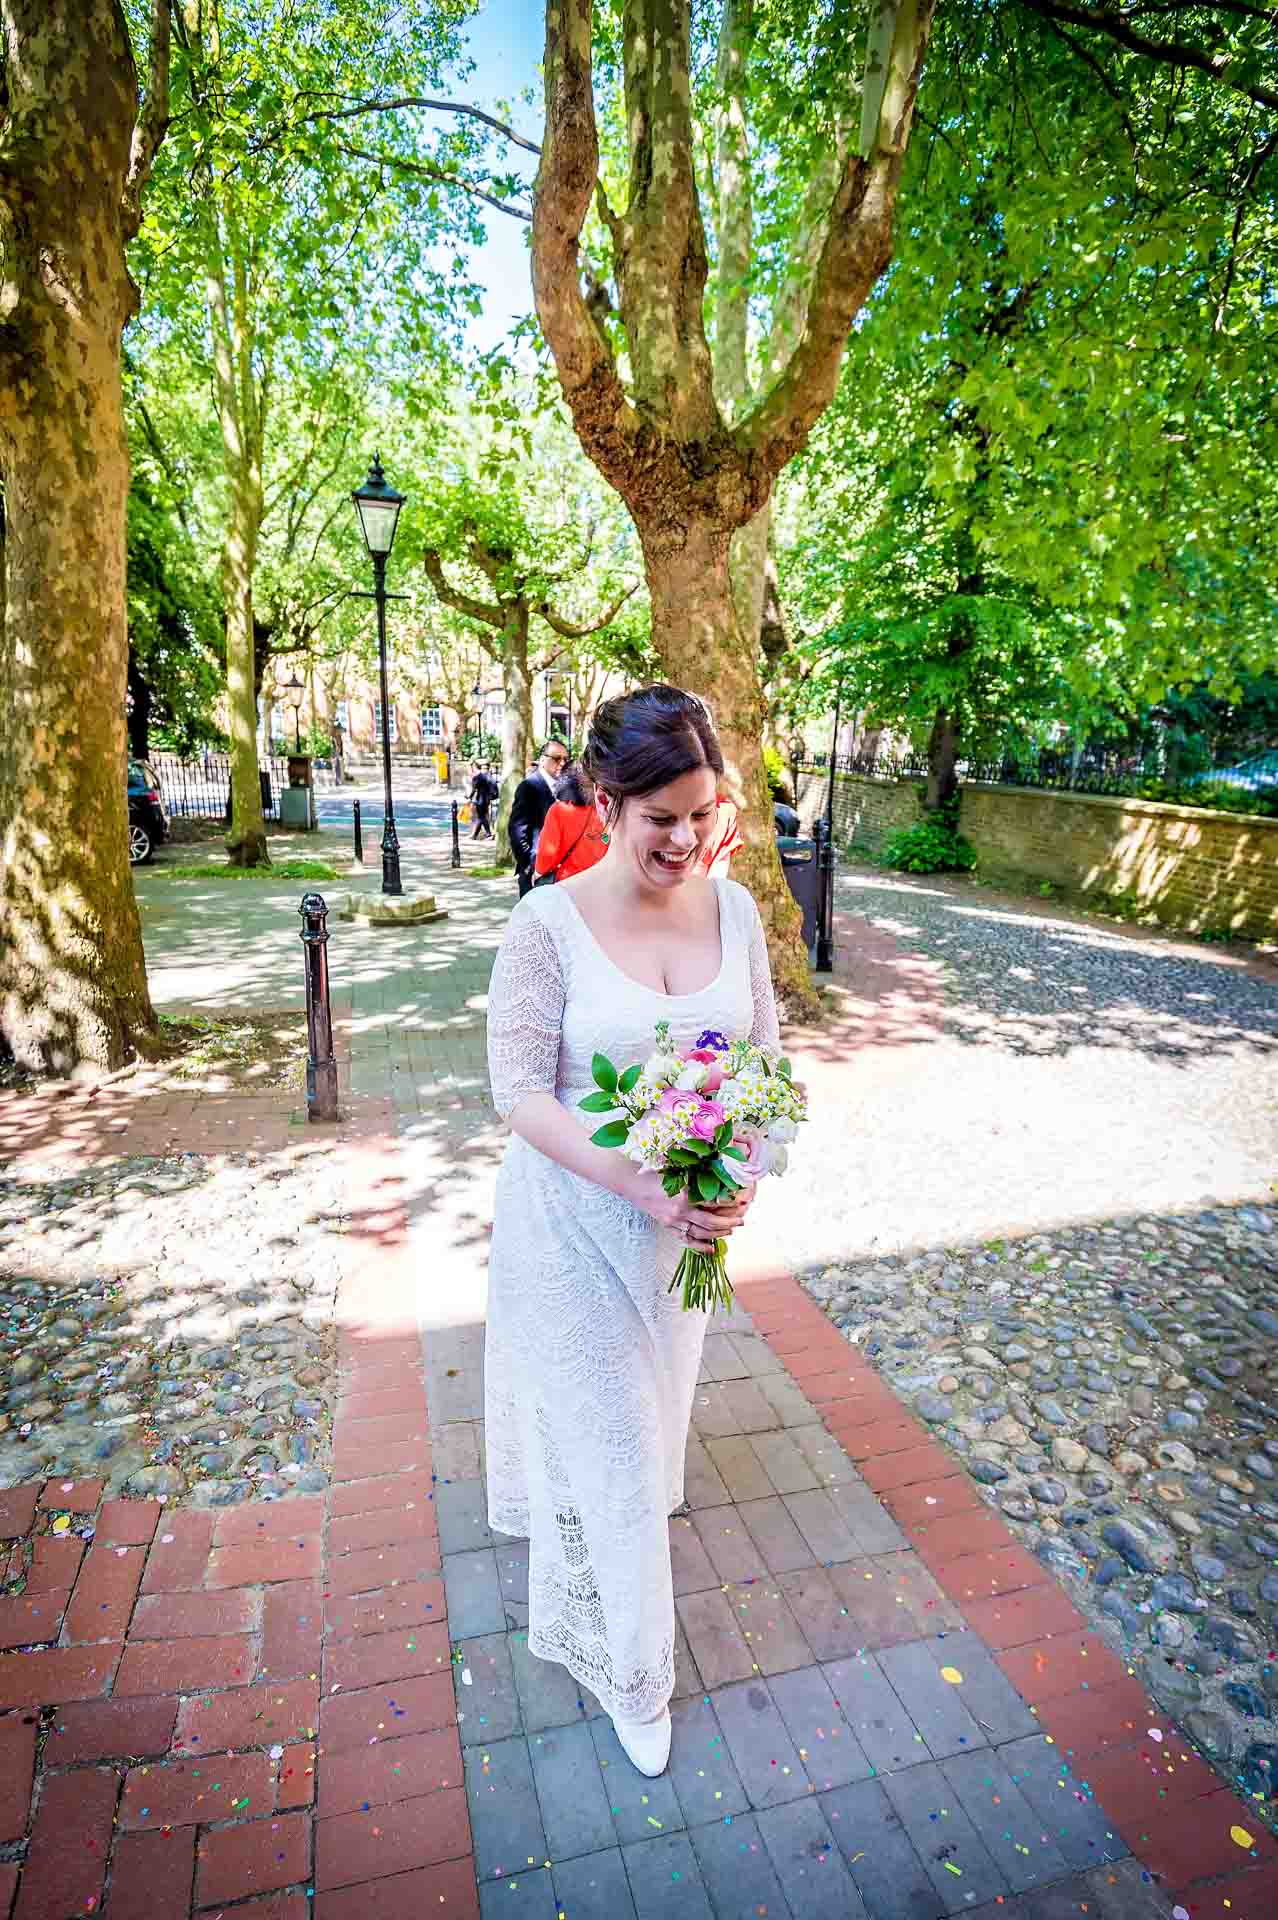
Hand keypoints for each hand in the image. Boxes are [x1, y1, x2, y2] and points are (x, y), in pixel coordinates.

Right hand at [625, 1168, 755, 1248]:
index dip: (728, 1203)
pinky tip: (711, 1249)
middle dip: (729, 1222)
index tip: (741, 1202)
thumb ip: (697, 1181)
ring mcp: (673, 1222)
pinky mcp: (668, 1227)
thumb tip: (718, 1186)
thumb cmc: (655, 1174)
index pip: (712, 1203)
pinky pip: (686, 1240)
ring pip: (701, 1233)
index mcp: (684, 1195)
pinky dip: (700, 1246)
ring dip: (718, 1234)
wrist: (632, 1183)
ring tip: (731, 1231)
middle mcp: (680, 1211)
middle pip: (710, 1222)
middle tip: (741, 1220)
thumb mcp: (678, 1172)